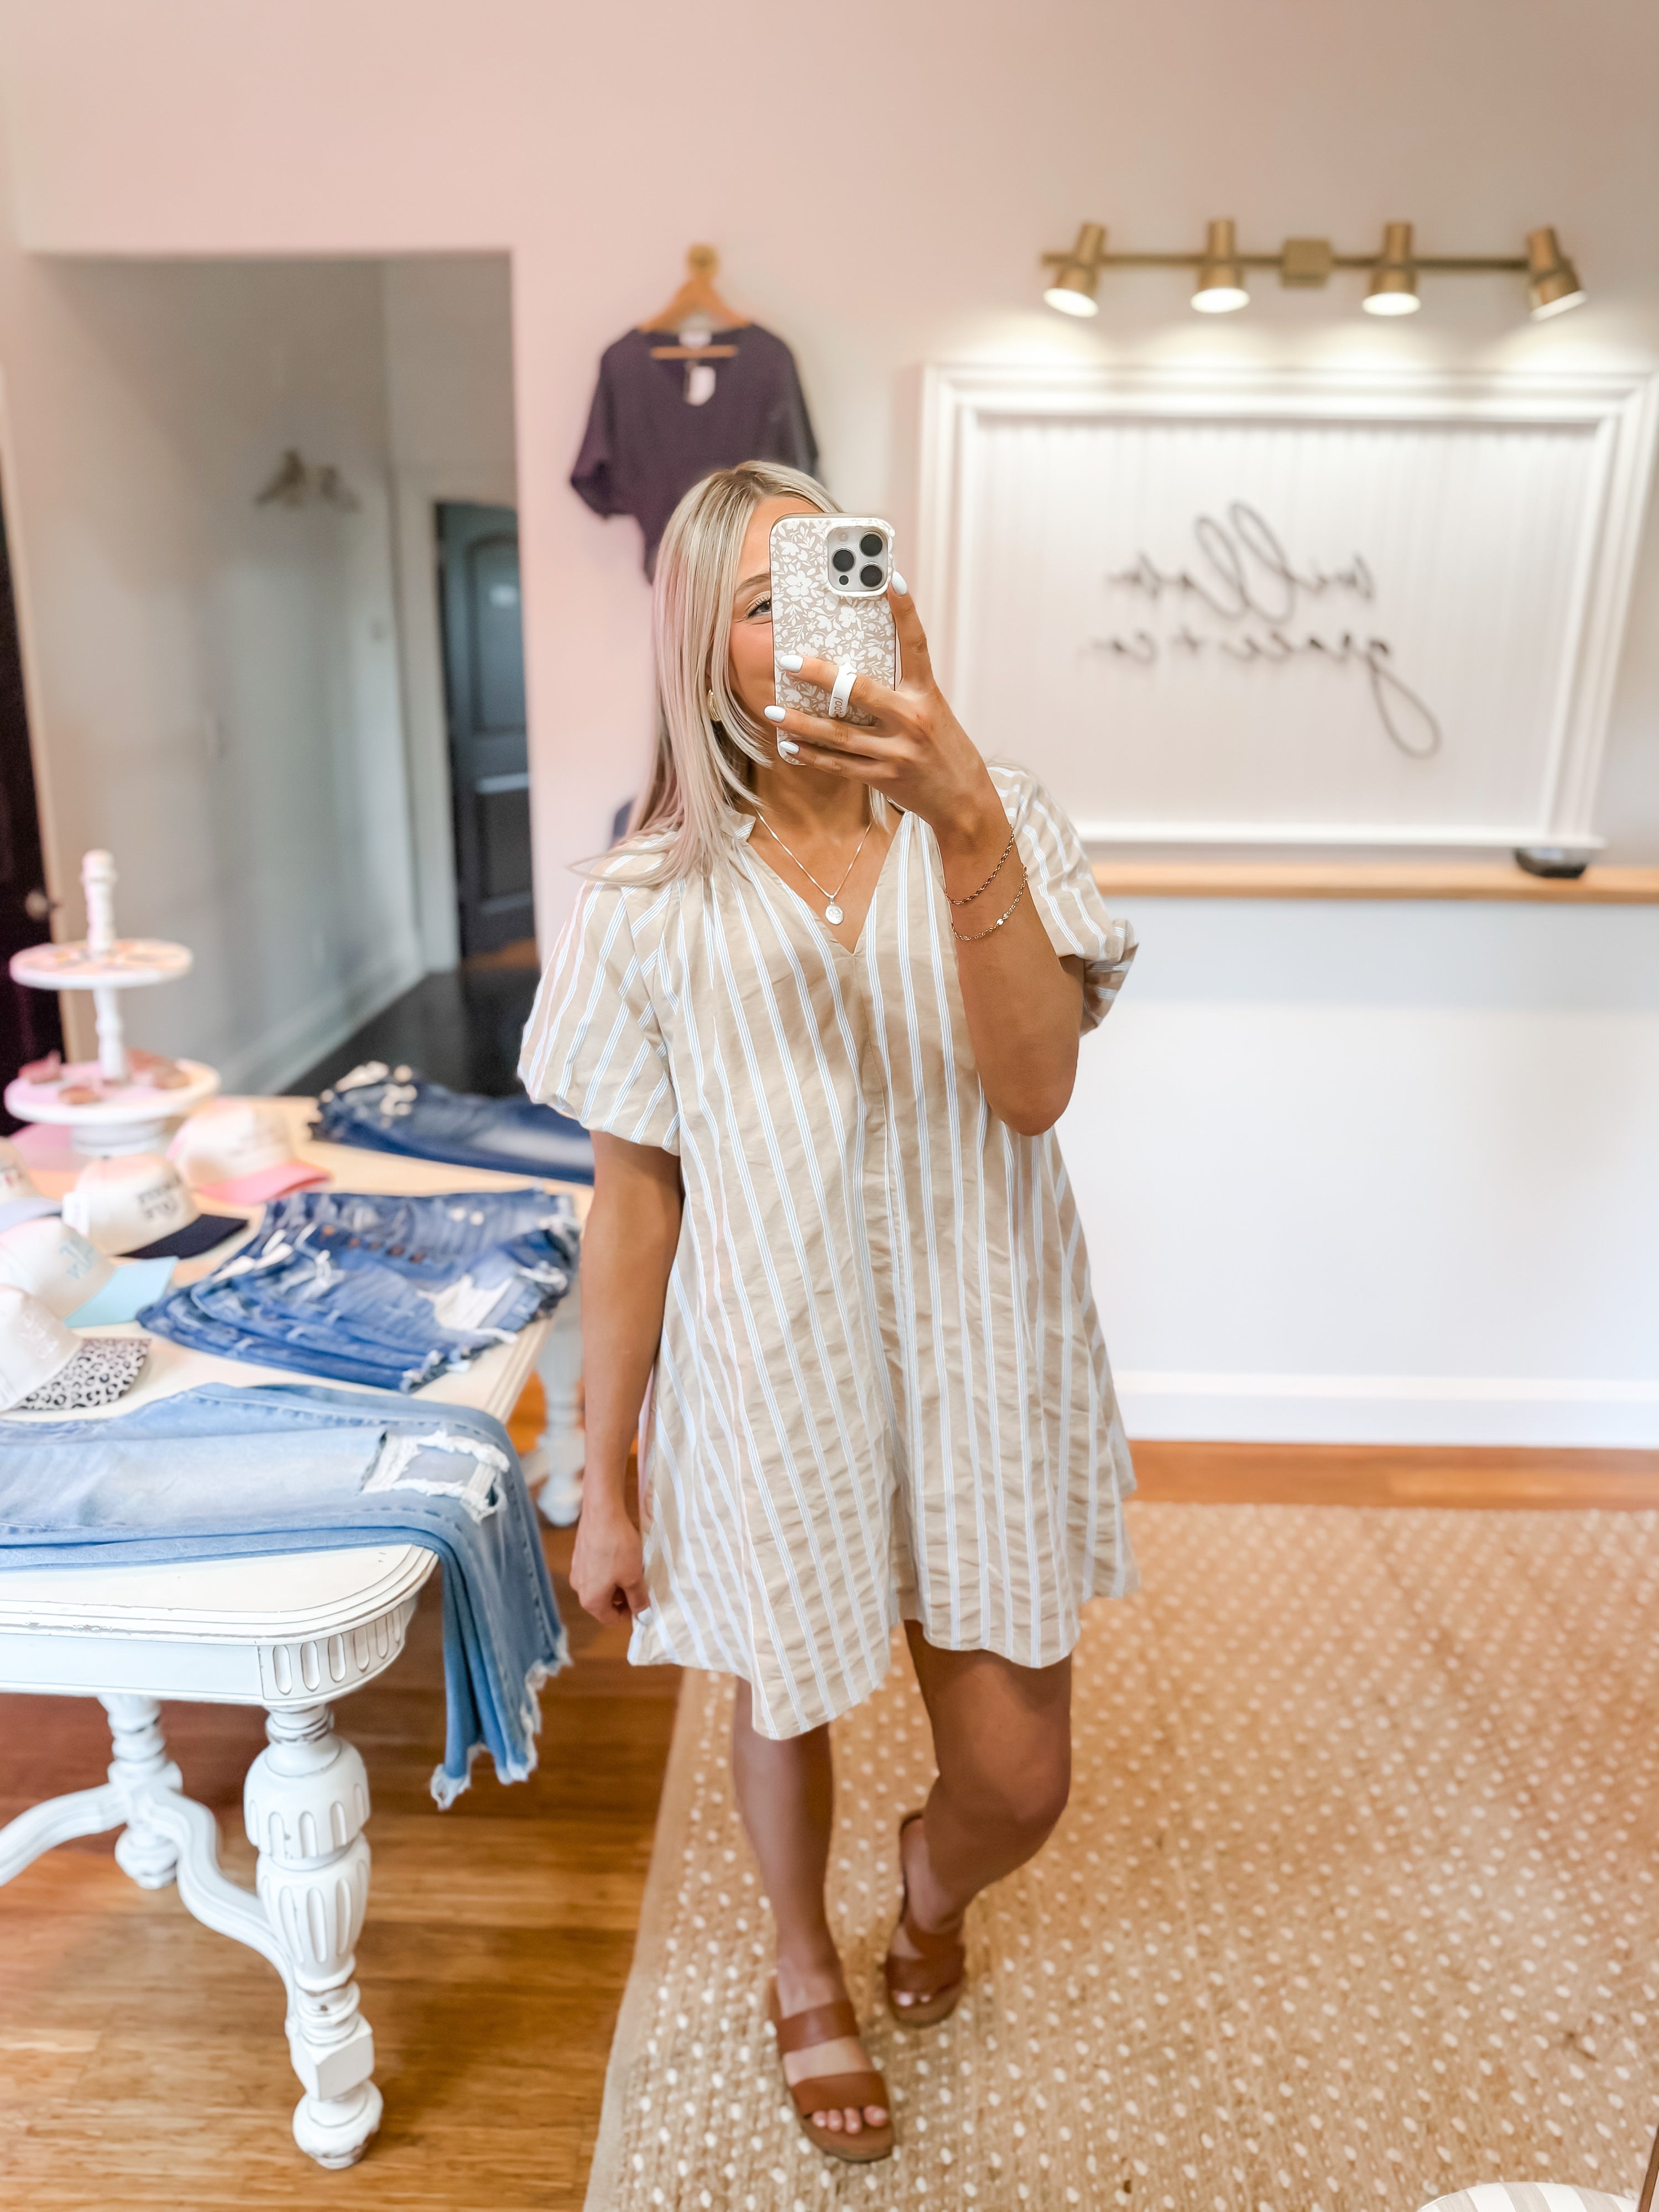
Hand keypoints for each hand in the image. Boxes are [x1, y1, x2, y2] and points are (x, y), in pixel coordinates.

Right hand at [570, 1496, 648, 1623]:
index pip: (611, 1618)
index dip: (630, 1613)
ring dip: (617, 1582)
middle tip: (641, 1583)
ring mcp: (577, 1569)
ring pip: (600, 1585)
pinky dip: (609, 1569)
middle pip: (604, 1602)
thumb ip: (638, 1599)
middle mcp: (579, 1587)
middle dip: (624, 1596)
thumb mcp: (634, 1576)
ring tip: (633, 1567)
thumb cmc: (617, 1547)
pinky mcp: (580, 1554)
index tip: (643, 1601)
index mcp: (591, 1599)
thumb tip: (643, 1618)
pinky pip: (596, 1570)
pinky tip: (621, 1555)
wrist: (602, 1512)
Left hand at [763, 583, 1004, 853]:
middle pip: (859, 691)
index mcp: (927, 696)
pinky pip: (839, 765)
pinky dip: (812, 755)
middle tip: (787, 660)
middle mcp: (912, 721)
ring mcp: (896, 752)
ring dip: (801, 724)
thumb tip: (858, 669)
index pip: (916, 646)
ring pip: (839, 735)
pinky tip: (789, 746)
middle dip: (820, 676)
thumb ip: (902, 691)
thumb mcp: (933, 711)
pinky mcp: (883, 777)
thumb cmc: (946, 749)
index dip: (905, 612)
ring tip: (773, 711)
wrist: (963, 802)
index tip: (890, 578)